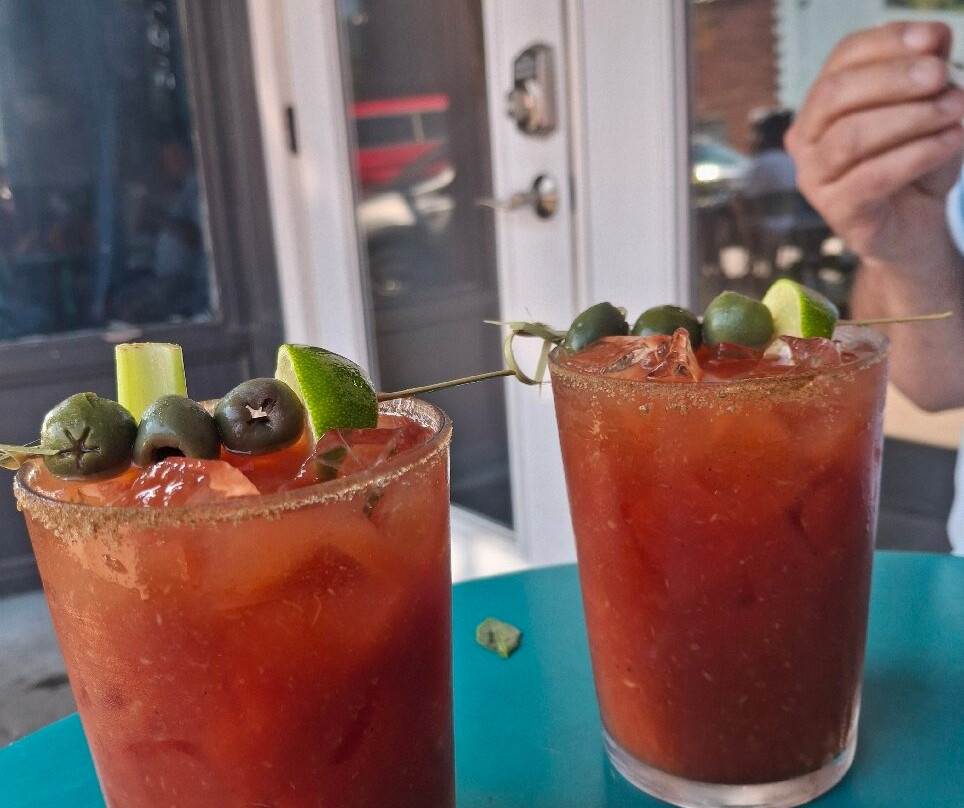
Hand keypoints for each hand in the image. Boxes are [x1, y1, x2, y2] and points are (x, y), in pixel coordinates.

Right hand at [786, 22, 963, 267]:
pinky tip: (951, 140)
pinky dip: (917, 154)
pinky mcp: (835, 211)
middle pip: (834, 95)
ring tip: (955, 110)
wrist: (915, 224)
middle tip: (941, 75)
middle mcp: (806, 139)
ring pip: (850, 137)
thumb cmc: (915, 162)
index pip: (841, 60)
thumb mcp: (928, 108)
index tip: (934, 39)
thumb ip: (927, 73)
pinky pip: (872, 177)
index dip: (885, 43)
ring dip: (910, 118)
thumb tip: (934, 37)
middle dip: (892, 79)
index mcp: (822, 105)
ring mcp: (814, 177)